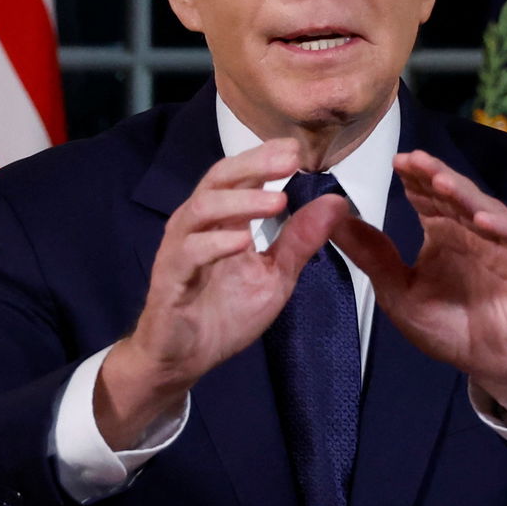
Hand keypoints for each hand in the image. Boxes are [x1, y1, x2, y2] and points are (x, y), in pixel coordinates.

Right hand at [95, 140, 350, 448]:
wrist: (184, 358)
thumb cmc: (224, 314)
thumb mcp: (275, 276)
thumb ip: (300, 240)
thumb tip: (336, 202)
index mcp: (222, 219)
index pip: (241, 175)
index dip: (266, 157)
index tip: (299, 147)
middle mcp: (197, 225)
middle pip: (219, 179)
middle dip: (254, 164)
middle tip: (290, 158)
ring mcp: (180, 249)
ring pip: (202, 209)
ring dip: (241, 201)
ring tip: (277, 201)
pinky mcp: (170, 279)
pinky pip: (189, 253)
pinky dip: (216, 243)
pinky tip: (242, 241)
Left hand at [331, 150, 506, 422]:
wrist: (493, 364)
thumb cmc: (449, 327)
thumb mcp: (400, 293)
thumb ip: (373, 257)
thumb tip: (336, 221)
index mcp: (443, 232)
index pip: (427, 196)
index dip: (414, 178)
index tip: (395, 162)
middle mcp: (473, 230)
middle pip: (454, 194)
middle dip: (434, 176)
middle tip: (414, 160)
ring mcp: (503, 243)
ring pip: (484, 208)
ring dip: (463, 194)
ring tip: (441, 182)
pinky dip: (502, 227)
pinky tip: (481, 220)